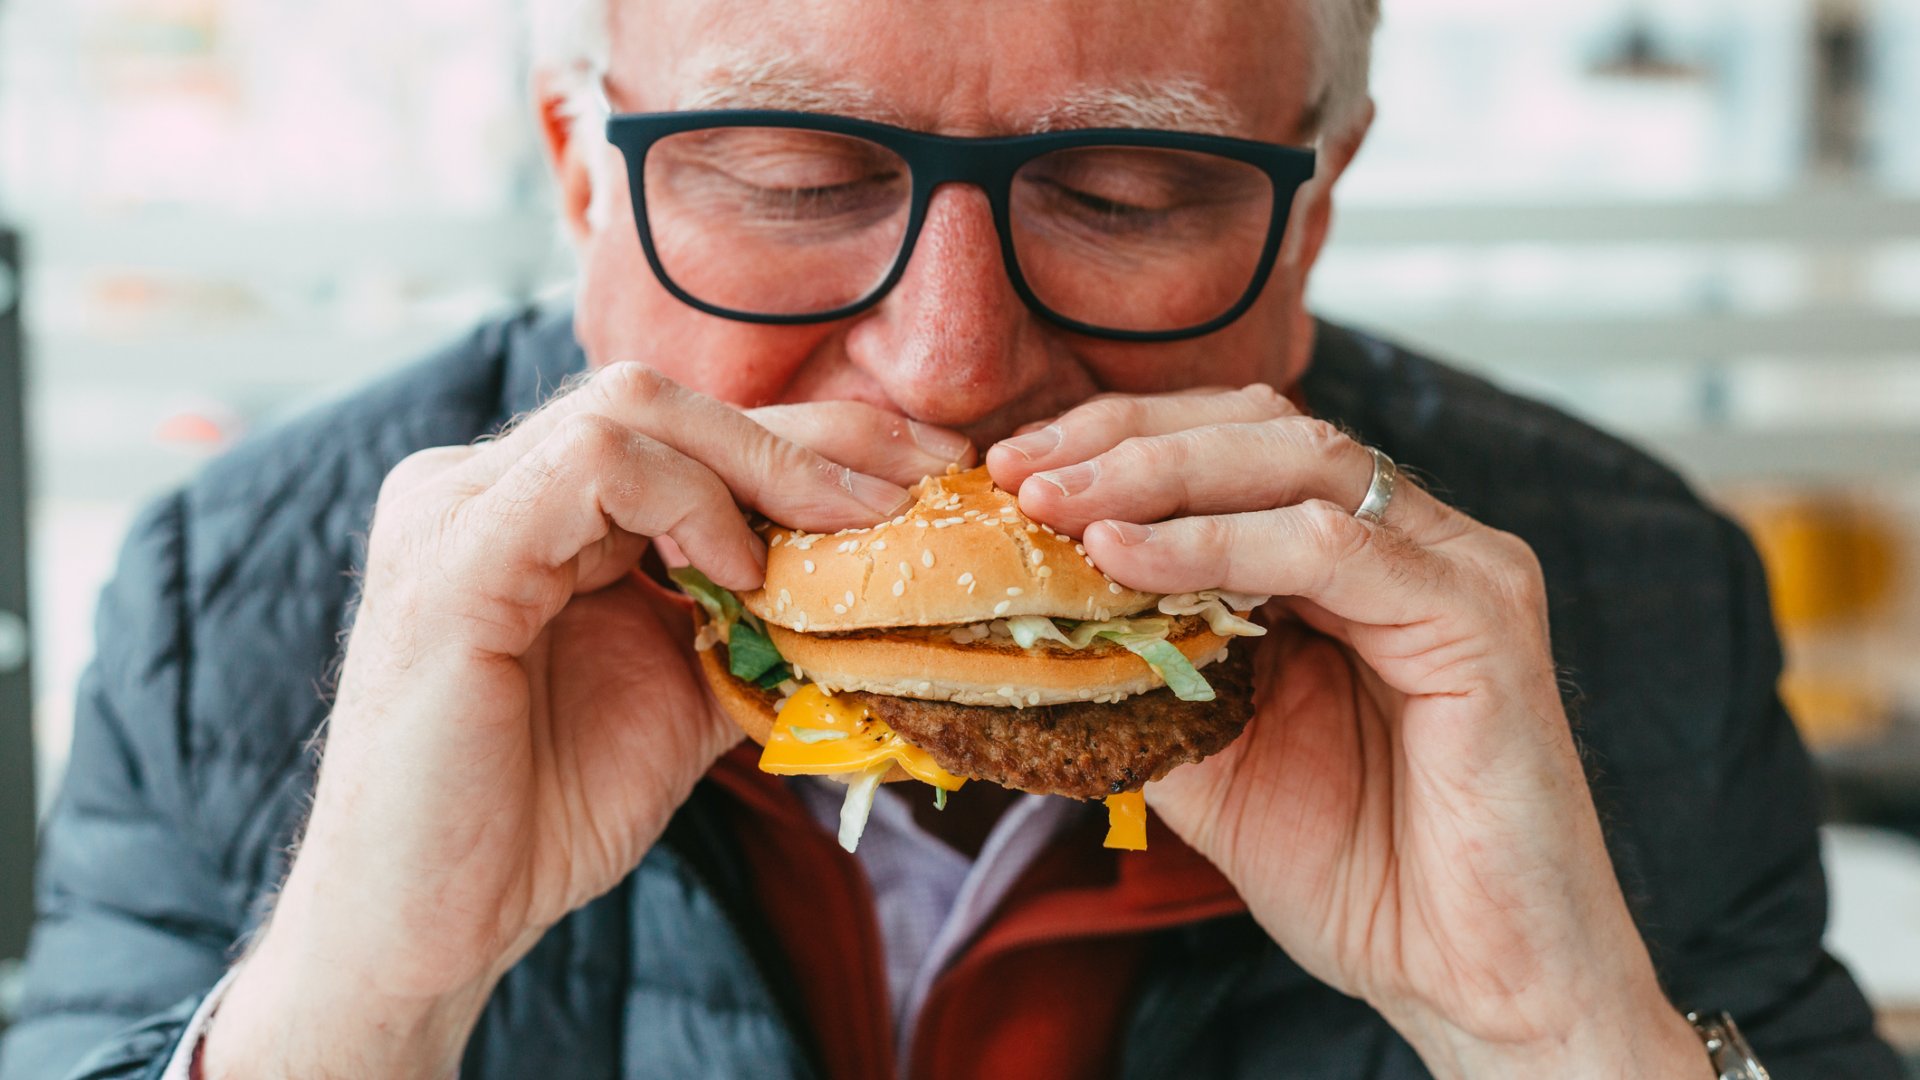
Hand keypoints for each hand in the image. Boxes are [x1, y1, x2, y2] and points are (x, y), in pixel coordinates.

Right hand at [206, 363, 972, 1078]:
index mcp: (531, 508)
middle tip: (923, 482)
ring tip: (842, 531)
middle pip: (668, 403)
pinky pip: (588, 468)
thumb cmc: (540, 813)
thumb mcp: (683, 694)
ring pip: (633, 411)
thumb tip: (875, 585)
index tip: (930, 467)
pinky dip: (686, 502)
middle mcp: (483, 486)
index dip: (817, 436)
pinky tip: (739, 571)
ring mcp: (456, 511)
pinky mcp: (450, 560)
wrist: (434, 924)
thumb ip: (752, 621)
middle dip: (813, 436)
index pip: (685, 429)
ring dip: (763, 464)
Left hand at [988, 386, 1709, 1079]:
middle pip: (1263, 426)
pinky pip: (1332, 547)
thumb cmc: (1361, 875)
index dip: (1120, 441)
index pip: (1234, 447)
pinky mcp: (1479, 615)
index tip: (1010, 467)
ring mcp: (1455, 567)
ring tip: (1056, 504)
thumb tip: (1029, 612)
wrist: (1474, 983)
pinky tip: (1127, 556)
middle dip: (1127, 438)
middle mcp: (1412, 541)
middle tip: (1019, 471)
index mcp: (1354, 562)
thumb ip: (1146, 667)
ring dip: (1159, 474)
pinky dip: (1217, 542)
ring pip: (1298, 461)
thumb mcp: (1211, 755)